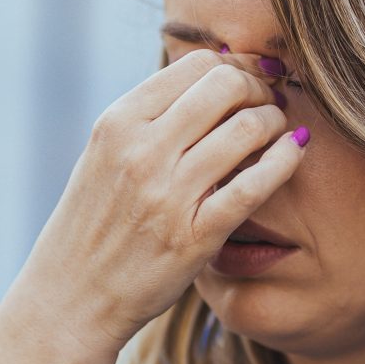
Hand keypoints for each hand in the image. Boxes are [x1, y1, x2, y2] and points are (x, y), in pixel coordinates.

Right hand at [15, 49, 306, 353]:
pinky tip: (295, 152)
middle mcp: (141, 151)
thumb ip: (149, 120)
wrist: (69, 299)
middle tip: (270, 104)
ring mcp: (167, 194)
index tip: (248, 83)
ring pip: (247, 128)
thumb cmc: (92, 227)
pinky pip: (255, 184)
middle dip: (260, 88)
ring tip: (280, 132)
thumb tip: (208, 76)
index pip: (197, 64)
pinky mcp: (194, 236)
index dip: (235, 66)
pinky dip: (285, 160)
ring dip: (276, 122)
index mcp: (118, 123)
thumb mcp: (104, 158)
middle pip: (227, 86)